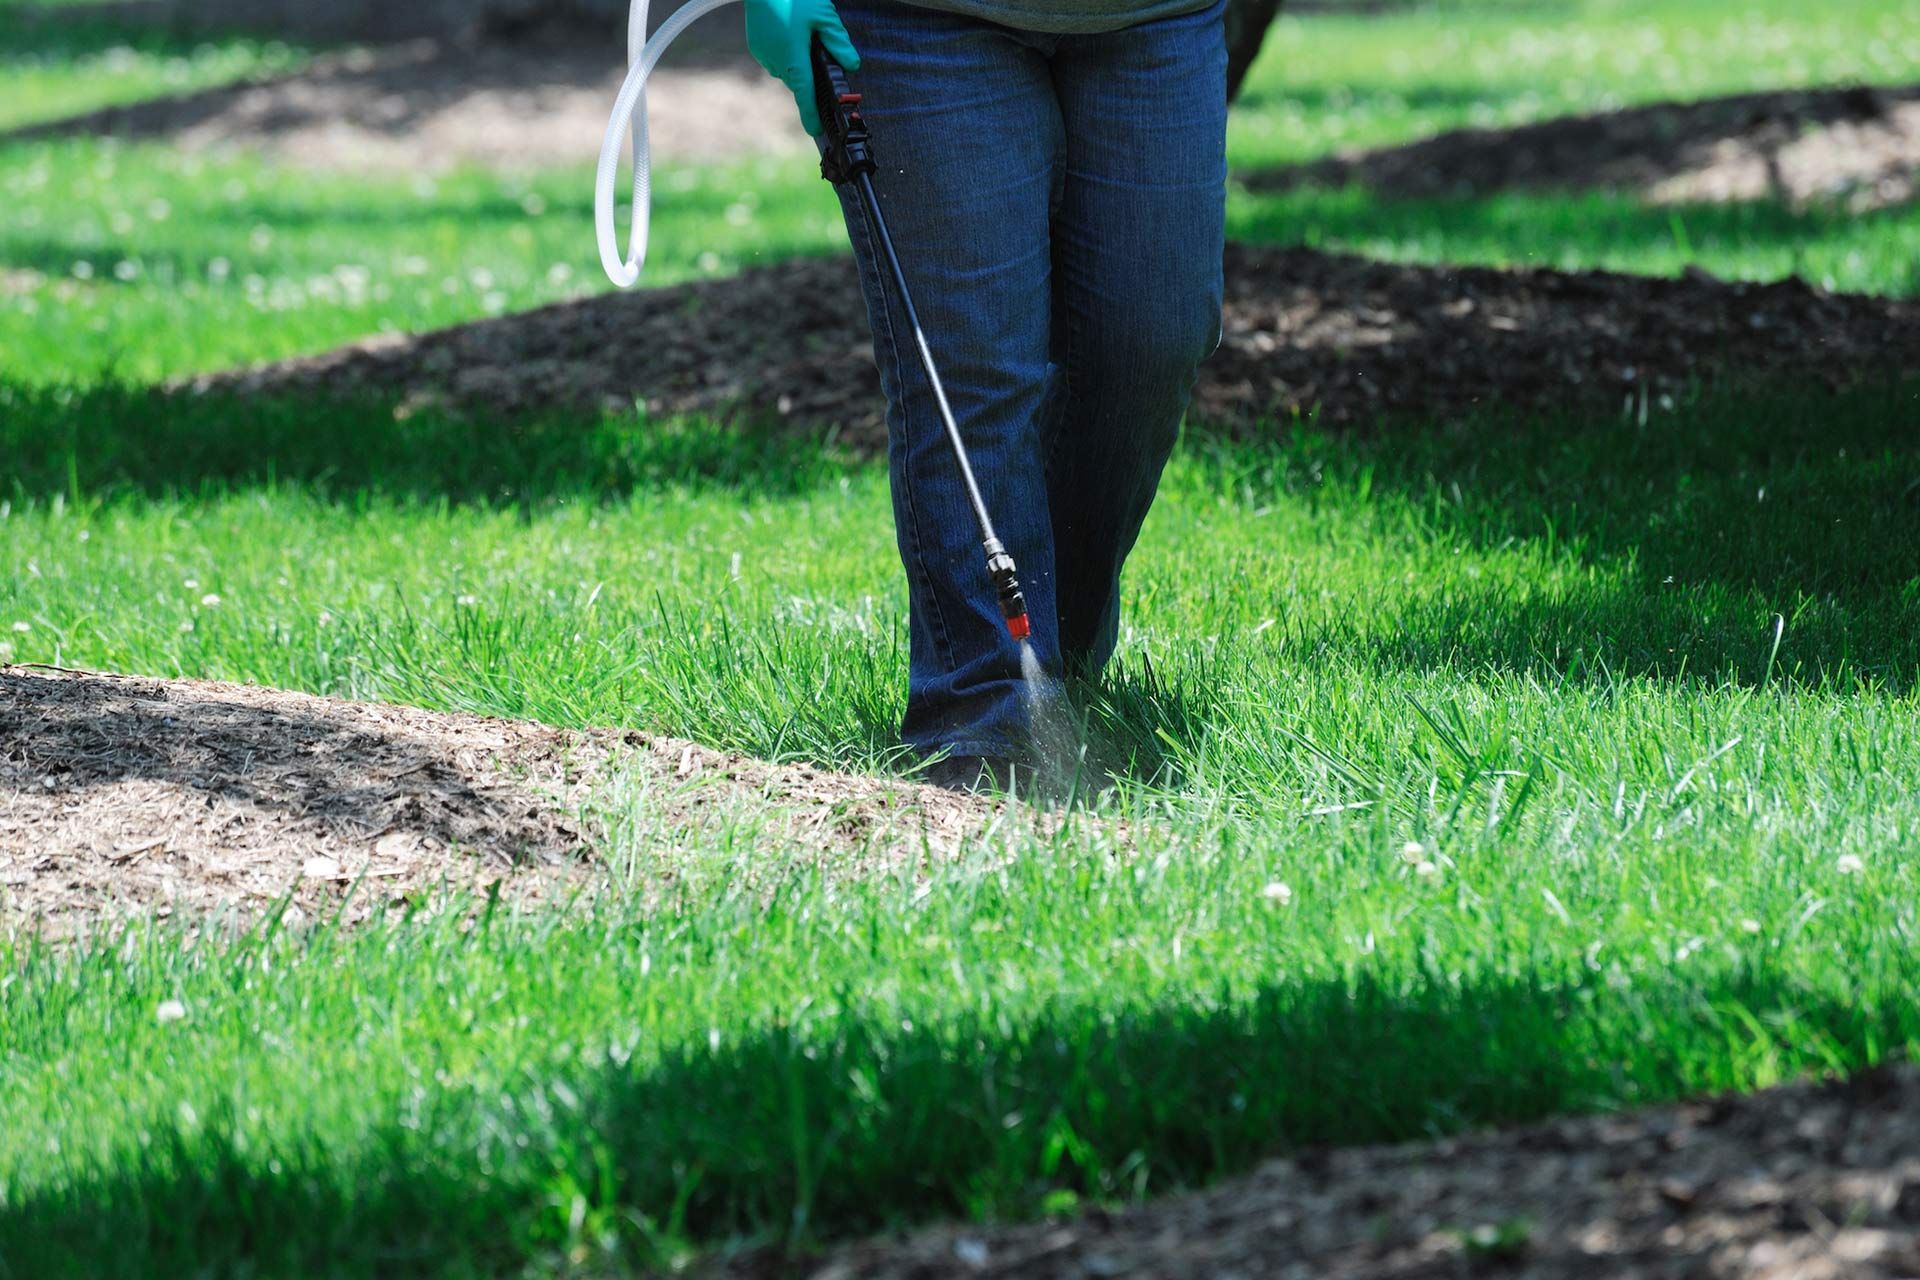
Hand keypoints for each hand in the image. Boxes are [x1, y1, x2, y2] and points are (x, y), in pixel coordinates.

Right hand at [745, 0, 858, 135]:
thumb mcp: (824, 15)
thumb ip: (838, 42)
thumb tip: (851, 65)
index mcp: (795, 59)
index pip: (805, 95)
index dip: (811, 115)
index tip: (815, 131)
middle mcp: (777, 63)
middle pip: (800, 80)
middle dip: (810, 73)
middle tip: (816, 48)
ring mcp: (764, 56)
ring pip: (787, 69)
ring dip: (797, 60)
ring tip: (801, 34)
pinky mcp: (757, 47)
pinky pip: (776, 57)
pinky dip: (784, 51)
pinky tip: (788, 31)